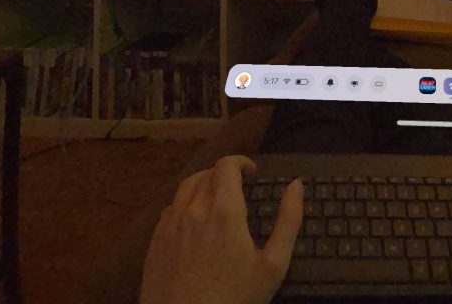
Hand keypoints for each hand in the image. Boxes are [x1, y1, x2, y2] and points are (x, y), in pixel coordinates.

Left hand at [140, 156, 302, 303]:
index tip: (251, 173)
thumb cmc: (234, 299)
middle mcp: (194, 209)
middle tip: (237, 190)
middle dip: (223, 174)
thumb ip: (289, 221)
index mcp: (224, 210)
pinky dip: (184, 205)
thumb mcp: (273, 265)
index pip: (226, 165)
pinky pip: (169, 210)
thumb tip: (296, 185)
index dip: (240, 162)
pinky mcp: (155, 242)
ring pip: (185, 188)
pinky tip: (193, 224)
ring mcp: (170, 225)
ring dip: (202, 185)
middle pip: (206, 174)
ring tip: (215, 200)